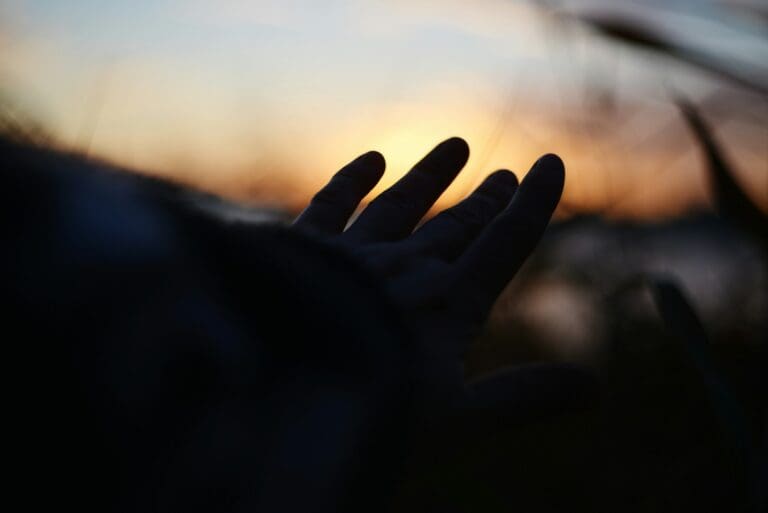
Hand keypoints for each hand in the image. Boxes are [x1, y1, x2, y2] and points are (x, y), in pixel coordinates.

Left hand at [293, 137, 592, 420]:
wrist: (282, 377)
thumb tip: (593, 389)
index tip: (549, 166)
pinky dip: (352, 182)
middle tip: (504, 173)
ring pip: (402, 206)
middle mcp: (408, 268)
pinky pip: (333, 205)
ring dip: (429, 177)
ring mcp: (357, 254)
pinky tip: (371, 161)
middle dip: (483, 200)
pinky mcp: (307, 249)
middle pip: (456, 225)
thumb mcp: (458, 419)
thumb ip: (522, 398)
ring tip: (454, 147)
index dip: (530, 205)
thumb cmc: (373, 406)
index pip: (502, 246)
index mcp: (449, 304)